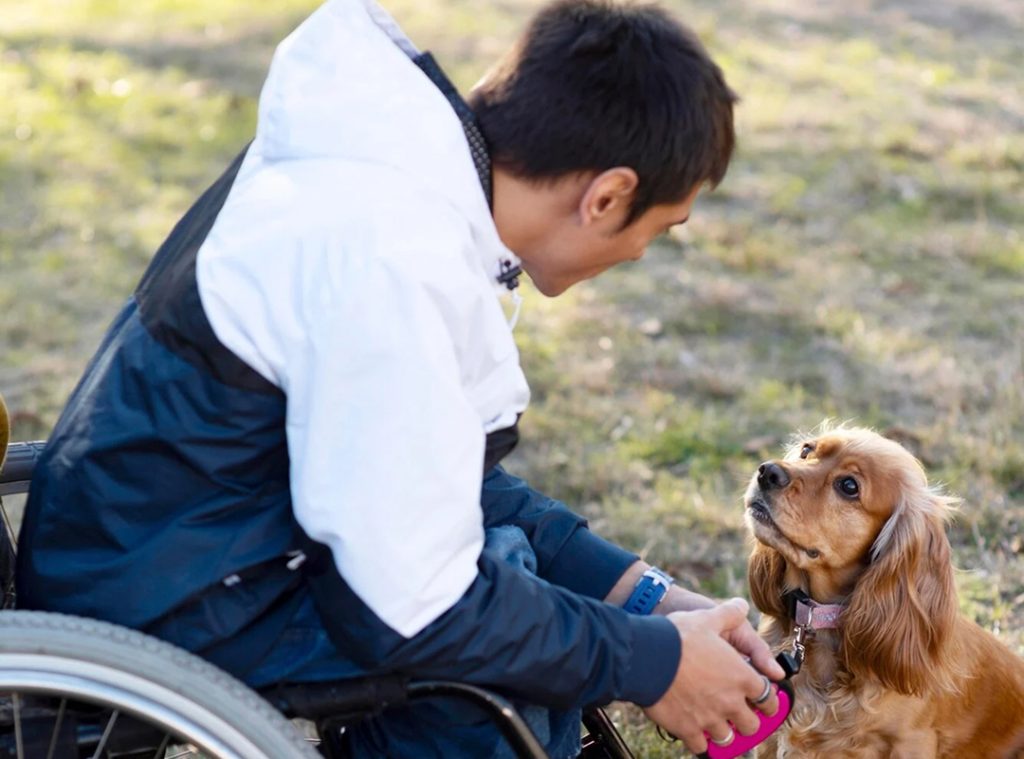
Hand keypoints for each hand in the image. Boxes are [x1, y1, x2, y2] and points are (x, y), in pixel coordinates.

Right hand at [643, 598, 780, 755]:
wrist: (647, 656)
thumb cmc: (679, 636)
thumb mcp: (708, 618)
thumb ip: (729, 613)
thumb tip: (741, 605)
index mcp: (742, 677)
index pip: (769, 699)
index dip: (769, 701)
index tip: (765, 702)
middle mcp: (731, 702)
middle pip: (751, 725)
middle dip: (747, 720)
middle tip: (739, 714)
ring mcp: (710, 719)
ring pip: (728, 738)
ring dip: (724, 732)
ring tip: (717, 725)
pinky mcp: (688, 730)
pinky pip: (701, 746)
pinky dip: (700, 742)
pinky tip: (694, 732)